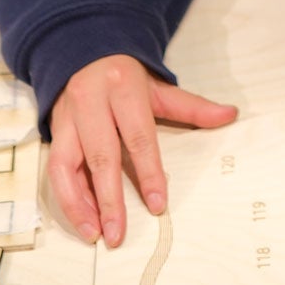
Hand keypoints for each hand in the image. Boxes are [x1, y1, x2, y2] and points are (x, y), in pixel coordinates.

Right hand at [48, 53, 237, 246]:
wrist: (83, 51)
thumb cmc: (125, 76)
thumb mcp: (158, 87)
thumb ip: (192, 106)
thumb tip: (230, 114)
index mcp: (122, 86)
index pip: (138, 135)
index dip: (148, 172)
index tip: (157, 205)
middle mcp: (90, 101)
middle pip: (100, 155)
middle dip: (109, 199)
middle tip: (118, 233)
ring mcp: (67, 116)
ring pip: (65, 165)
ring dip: (79, 204)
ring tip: (95, 233)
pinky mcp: (54, 130)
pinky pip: (54, 169)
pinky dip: (67, 197)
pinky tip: (84, 217)